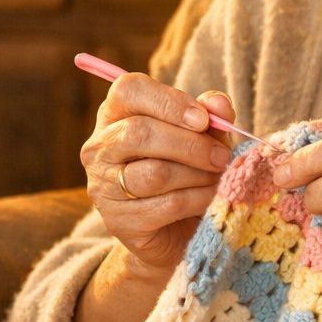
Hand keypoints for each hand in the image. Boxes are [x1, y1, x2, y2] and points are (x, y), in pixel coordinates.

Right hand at [80, 73, 234, 272]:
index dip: (169, 101)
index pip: (129, 90)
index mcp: (115, 114)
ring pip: (155, 172)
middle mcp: (99, 147)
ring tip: (218, 177)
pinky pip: (167, 204)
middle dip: (190, 144)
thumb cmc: (185, 171)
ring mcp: (103, 186)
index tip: (203, 119)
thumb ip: (210, 117)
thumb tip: (218, 104)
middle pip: (140, 133)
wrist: (174, 231)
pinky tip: (210, 199)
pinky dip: (198, 199)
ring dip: (198, 175)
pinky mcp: (119, 221)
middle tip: (221, 156)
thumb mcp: (200, 137)